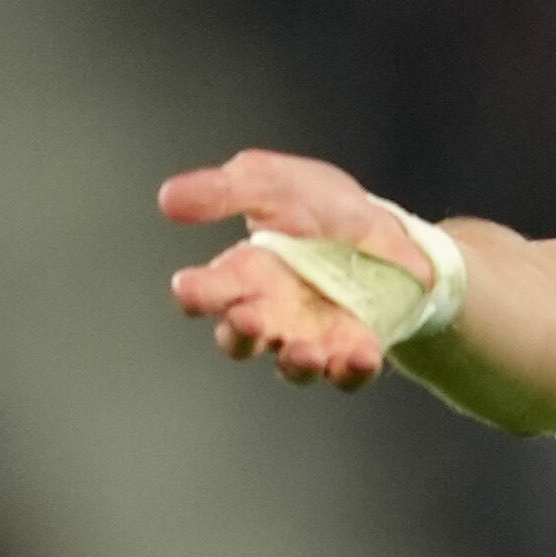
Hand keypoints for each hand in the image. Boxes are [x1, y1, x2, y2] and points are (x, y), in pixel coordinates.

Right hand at [159, 149, 434, 390]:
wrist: (388, 229)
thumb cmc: (320, 209)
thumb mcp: (272, 184)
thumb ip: (224, 191)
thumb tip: (167, 198)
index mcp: (244, 273)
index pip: (207, 292)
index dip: (196, 292)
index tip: (187, 285)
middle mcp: (270, 313)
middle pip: (240, 338)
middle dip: (239, 333)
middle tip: (245, 318)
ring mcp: (311, 336)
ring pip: (292, 366)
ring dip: (295, 362)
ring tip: (302, 350)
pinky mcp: (354, 349)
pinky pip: (349, 372)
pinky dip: (353, 370)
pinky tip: (362, 355)